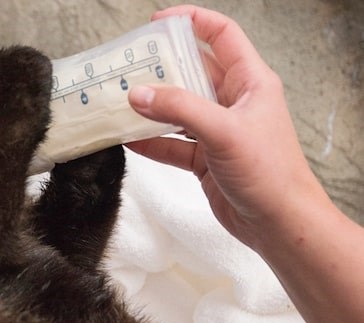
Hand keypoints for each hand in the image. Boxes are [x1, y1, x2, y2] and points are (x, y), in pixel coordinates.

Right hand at [127, 5, 363, 322]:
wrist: (278, 223)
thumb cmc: (269, 173)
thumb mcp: (223, 132)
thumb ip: (178, 109)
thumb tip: (138, 94)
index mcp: (250, 82)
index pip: (221, 36)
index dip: (191, 22)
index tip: (158, 23)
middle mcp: (233, 102)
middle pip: (192, 72)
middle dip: (161, 68)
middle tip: (128, 66)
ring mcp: (217, 131)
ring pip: (178, 110)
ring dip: (152, 107)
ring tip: (120, 101)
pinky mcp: (205, 159)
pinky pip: (172, 143)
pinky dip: (151, 142)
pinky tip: (128, 140)